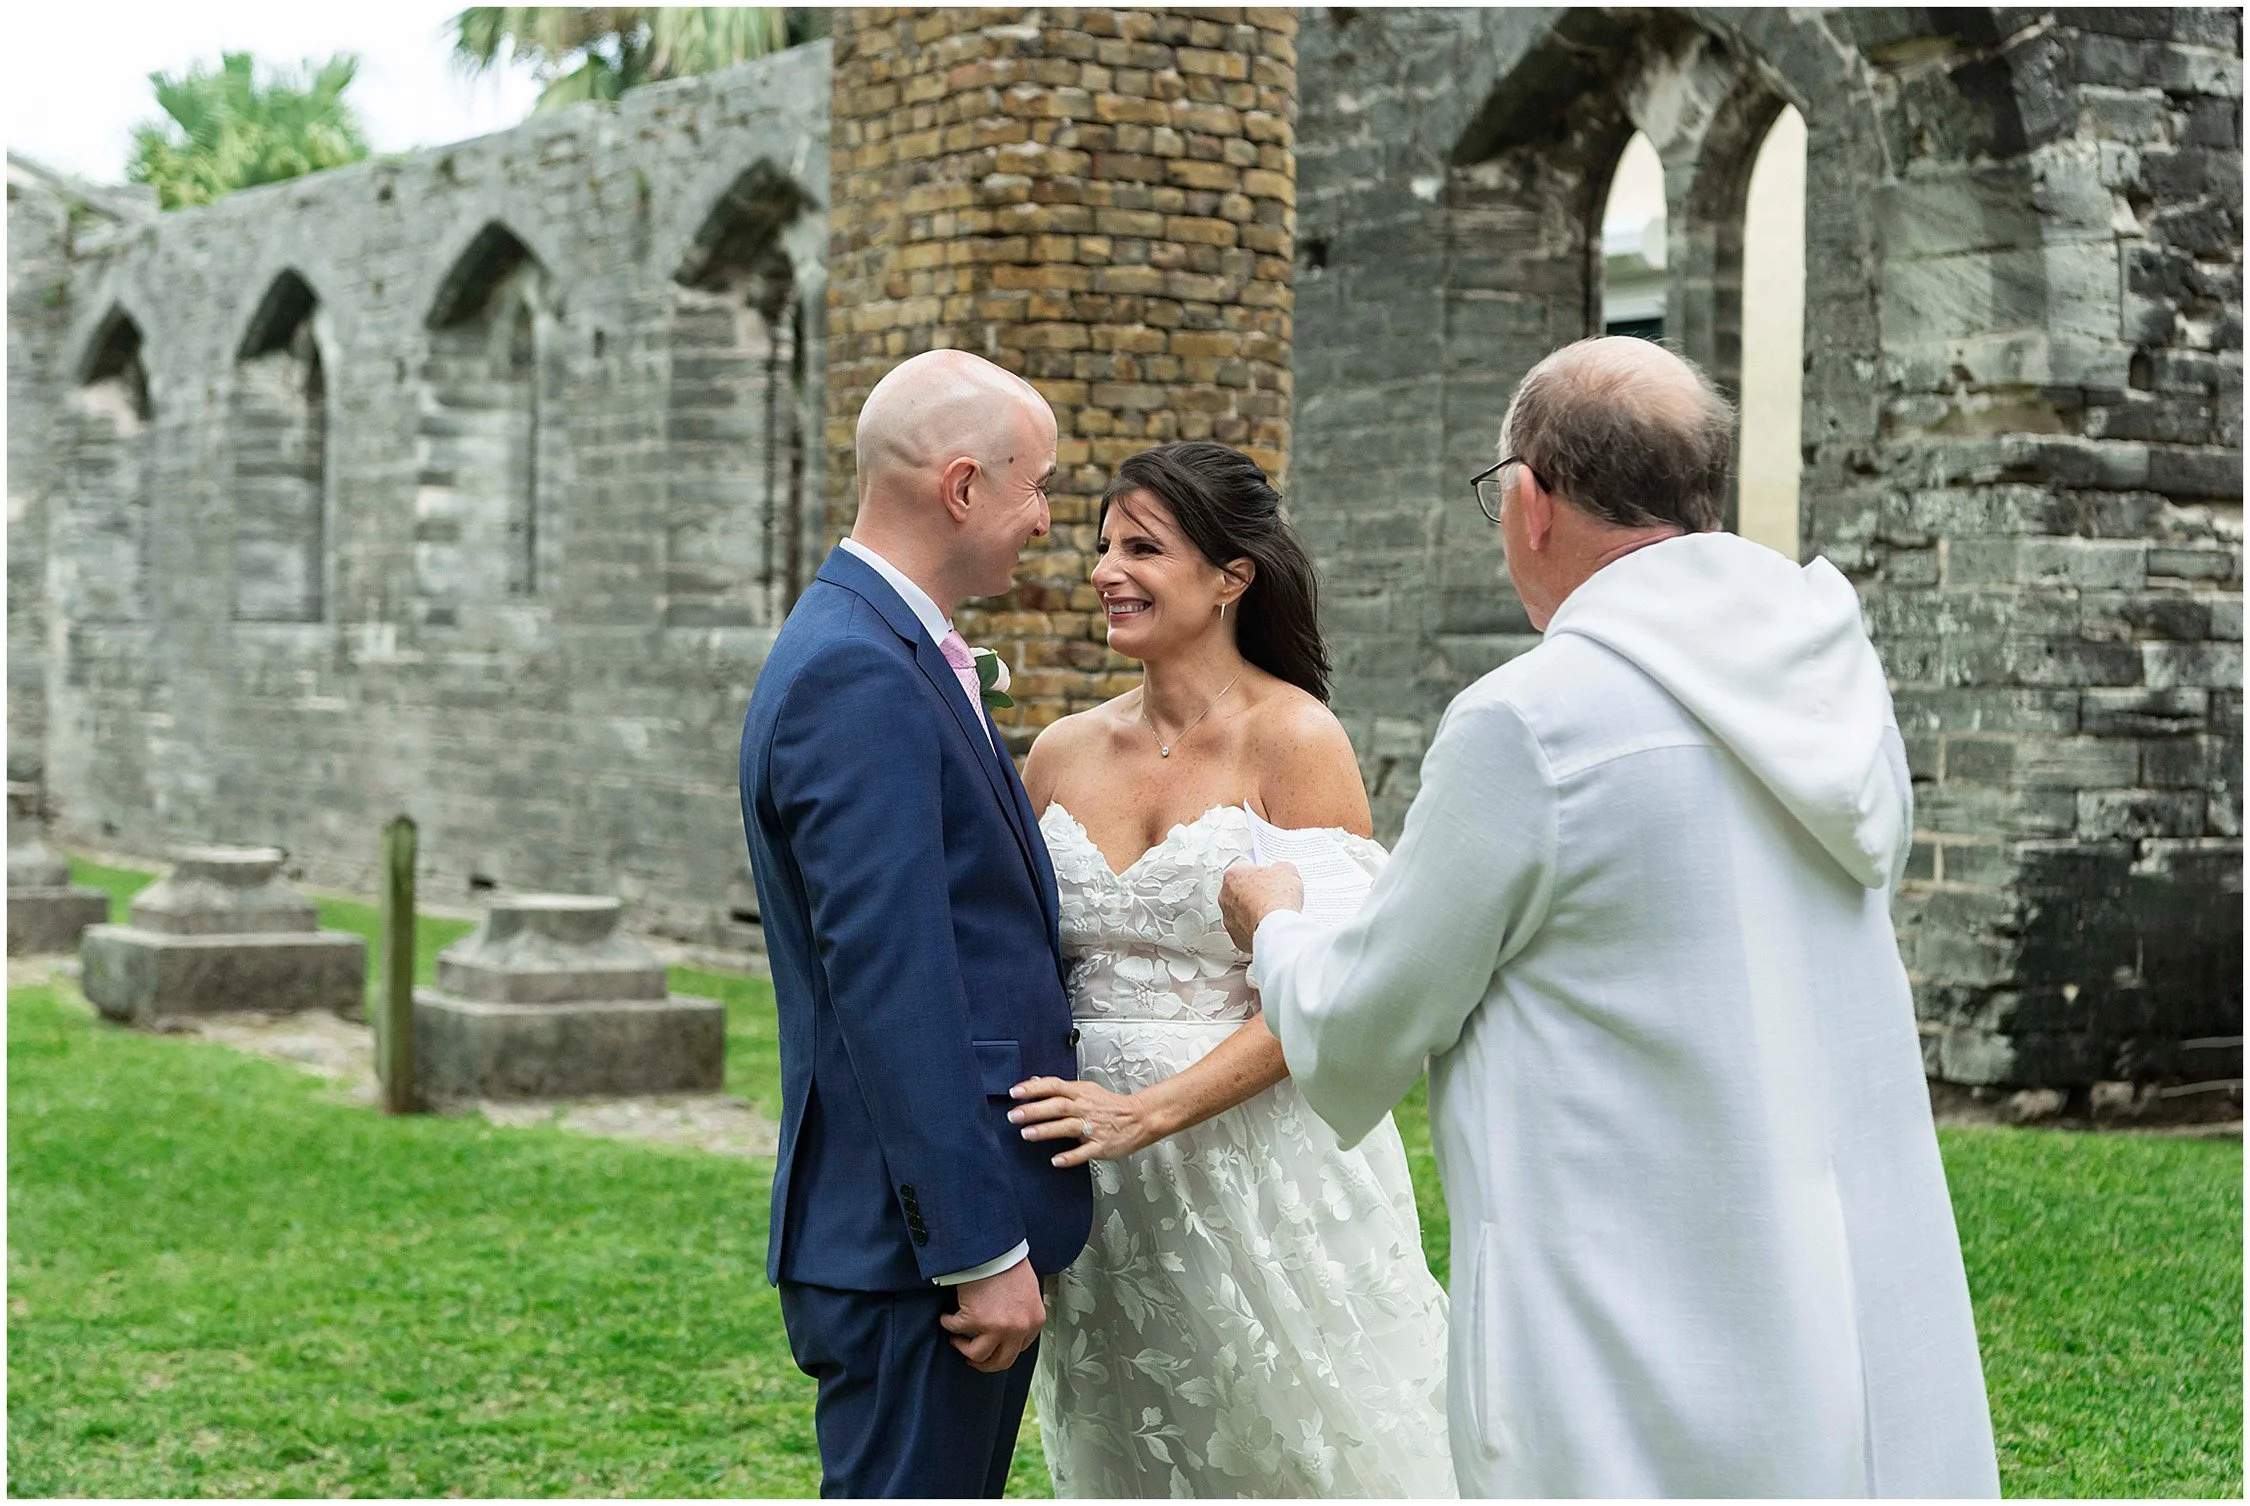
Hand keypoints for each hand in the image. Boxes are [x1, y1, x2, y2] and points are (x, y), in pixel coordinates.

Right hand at [938, 1257, 1044, 1372]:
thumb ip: (1023, 1314)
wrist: (994, 1248)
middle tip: (972, 1358)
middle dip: (984, 1363)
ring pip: (977, 1355)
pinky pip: (955, 1330)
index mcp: (1034, 1322)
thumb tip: (1010, 1329)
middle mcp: (1018, 1328)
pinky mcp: (975, 1320)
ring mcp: (997, 1327)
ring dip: (963, 1348)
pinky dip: (947, 1324)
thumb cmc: (1009, 1264)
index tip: (991, 1348)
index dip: (1002, 1350)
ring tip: (956, 1339)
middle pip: (1001, 1362)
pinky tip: (946, 1317)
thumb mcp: (1028, 1293)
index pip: (1019, 1349)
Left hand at [1008, 1075, 1163, 1165]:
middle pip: (1058, 1106)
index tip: (1015, 1092)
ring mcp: (1094, 1127)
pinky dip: (1071, 1156)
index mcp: (1080, 1092)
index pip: (1054, 1085)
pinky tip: (1056, 1160)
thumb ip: (1060, 1088)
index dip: (1034, 1088)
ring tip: (1027, 1134)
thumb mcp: (1086, 1090)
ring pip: (1068, 1127)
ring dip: (1047, 1130)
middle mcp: (1085, 1108)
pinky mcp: (1101, 1145)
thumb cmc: (1110, 1105)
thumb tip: (1035, 1081)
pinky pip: (1085, 1152)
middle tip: (1014, 1115)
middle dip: (1035, 1110)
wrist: (1140, 1118)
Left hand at [1220, 860, 1303, 951]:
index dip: (1261, 872)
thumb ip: (1279, 867)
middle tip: (1272, 895)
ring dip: (1253, 912)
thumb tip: (1281, 870)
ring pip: (1240, 912)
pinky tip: (1268, 926)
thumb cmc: (1276, 899)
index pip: (1245, 868)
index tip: (1269, 877)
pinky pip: (1245, 930)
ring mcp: (1229, 919)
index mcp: (1233, 876)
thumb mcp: (1286, 870)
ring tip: (1271, 913)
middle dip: (1255, 893)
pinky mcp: (1236, 937)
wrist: (1277, 928)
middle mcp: (1225, 897)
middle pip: (1240, 891)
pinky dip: (1255, 928)